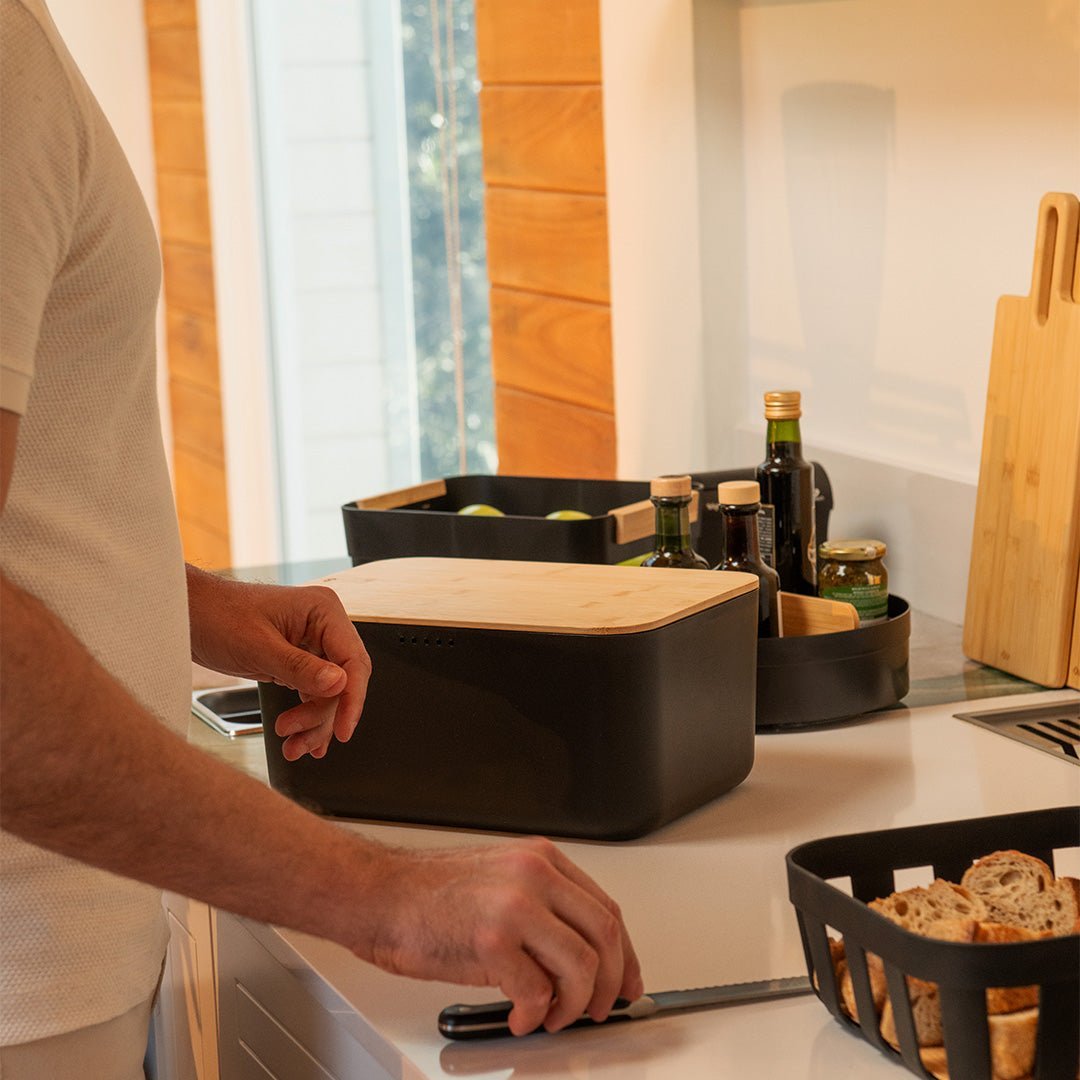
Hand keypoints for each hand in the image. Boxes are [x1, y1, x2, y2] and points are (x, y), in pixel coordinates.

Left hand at [187, 567, 370, 759]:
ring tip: (292, 746)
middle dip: (323, 715)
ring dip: (313, 722)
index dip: (352, 699)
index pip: (353, 660)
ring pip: (330, 692)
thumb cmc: (216, 616)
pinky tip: (299, 737)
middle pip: (344, 681)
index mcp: (323, 610)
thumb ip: (301, 668)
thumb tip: (340, 685)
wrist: (187, 614)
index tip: (343, 729)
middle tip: (297, 738)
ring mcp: (312, 642)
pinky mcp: (299, 658)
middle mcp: (323, 625)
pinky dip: (306, 715)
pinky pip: (313, 692)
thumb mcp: (257, 647)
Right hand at [356, 837, 643, 1035]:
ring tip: (554, 1016)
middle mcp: (535, 875)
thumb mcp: (500, 881)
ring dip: (575, 1005)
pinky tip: (519, 1016)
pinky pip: (538, 992)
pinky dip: (535, 1015)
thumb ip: (543, 906)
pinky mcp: (492, 940)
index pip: (606, 908)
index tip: (626, 981)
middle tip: (600, 1009)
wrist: (378, 895)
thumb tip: (577, 955)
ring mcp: (516, 905)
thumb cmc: (428, 894)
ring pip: (582, 966)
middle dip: (610, 984)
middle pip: (605, 935)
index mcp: (541, 859)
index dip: (624, 954)